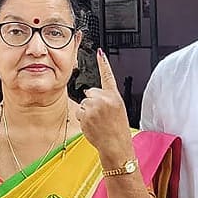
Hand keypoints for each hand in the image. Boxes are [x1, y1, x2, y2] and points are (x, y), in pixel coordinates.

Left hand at [77, 50, 133, 165]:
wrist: (115, 145)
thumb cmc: (117, 129)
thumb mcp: (118, 109)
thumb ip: (107, 99)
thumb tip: (92, 93)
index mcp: (115, 96)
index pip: (108, 75)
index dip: (103, 63)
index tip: (99, 52)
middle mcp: (105, 99)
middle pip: (90, 92)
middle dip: (92, 102)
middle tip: (102, 115)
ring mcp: (95, 107)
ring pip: (83, 103)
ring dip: (87, 112)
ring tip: (98, 121)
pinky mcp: (86, 115)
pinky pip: (79, 112)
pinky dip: (83, 119)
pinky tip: (93, 125)